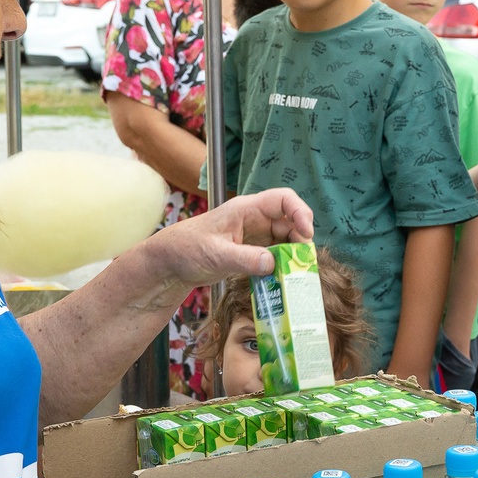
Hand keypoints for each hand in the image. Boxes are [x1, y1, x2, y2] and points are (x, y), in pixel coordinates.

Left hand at [134, 188, 316, 295]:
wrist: (170, 262)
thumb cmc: (187, 249)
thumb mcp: (216, 255)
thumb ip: (244, 258)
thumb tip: (273, 262)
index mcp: (246, 209)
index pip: (283, 199)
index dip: (300, 212)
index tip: (307, 233)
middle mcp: (254, 219)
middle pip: (290, 221)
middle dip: (301, 239)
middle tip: (304, 260)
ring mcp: (254, 235)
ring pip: (285, 239)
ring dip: (293, 254)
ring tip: (297, 272)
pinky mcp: (251, 251)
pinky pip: (275, 254)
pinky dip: (283, 264)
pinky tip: (284, 278)